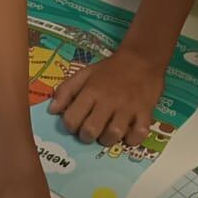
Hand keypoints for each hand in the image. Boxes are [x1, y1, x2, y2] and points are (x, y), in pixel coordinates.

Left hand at [49, 46, 164, 146]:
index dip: (70, 126)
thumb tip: (52, 110)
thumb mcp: (85, 73)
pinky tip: (128, 133)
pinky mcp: (145, 112)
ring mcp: (128, 108)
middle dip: (87, 136)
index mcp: (91, 91)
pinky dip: (132, 139)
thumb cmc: (111, 69)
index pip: (71, 119)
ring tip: (108, 133)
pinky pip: (138, 135)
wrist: (142, 58)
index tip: (76, 123)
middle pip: (91, 130)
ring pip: (113, 135)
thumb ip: (66, 90)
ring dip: (108, 139)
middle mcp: (108, 101)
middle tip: (91, 131)